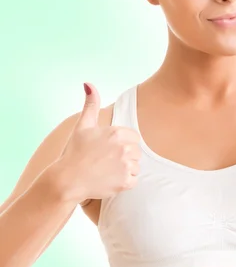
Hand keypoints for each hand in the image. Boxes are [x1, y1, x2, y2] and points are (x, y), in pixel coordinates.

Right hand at [58, 83, 140, 203]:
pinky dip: (125, 183)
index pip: (134, 138)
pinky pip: (134, 181)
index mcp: (117, 133)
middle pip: (136, 152)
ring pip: (136, 167)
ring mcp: (126, 166)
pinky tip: (110, 180)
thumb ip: (90, 104)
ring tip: (107, 171)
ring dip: (125, 170)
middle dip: (125, 157)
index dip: (123, 144)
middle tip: (106, 161)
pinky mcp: (126, 182)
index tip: (108, 150)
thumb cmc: (75, 152)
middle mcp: (124, 148)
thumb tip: (88, 83)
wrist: (67, 180)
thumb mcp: (83, 125)